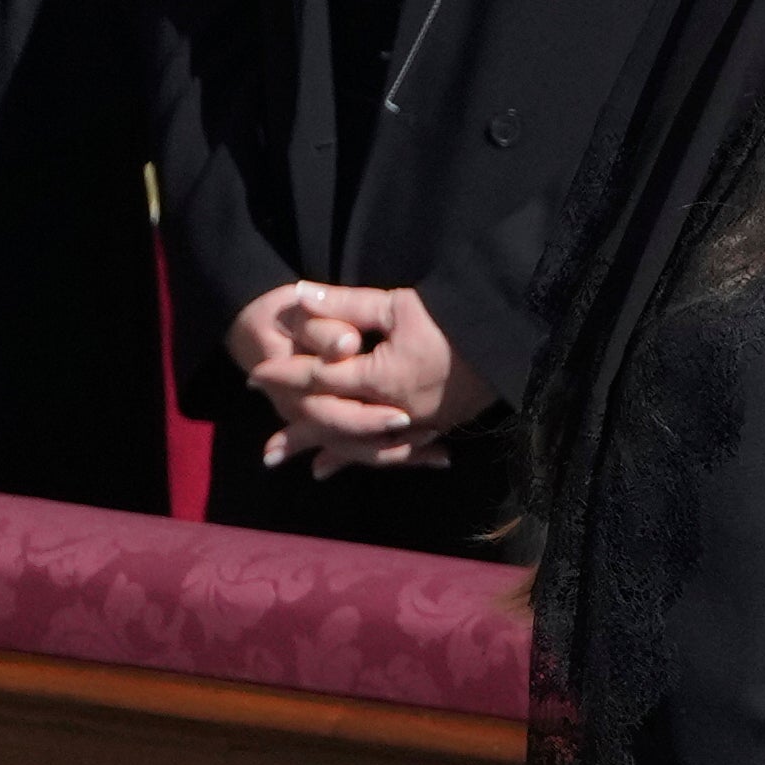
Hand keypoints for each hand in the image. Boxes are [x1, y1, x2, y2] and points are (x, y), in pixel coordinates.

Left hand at [229, 282, 496, 474]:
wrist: (509, 336)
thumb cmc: (452, 317)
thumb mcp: (396, 305)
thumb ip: (345, 304)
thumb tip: (298, 295)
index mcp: (382, 378)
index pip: (321, 378)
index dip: (286, 376)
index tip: (255, 376)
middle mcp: (397, 410)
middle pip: (337, 424)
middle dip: (302, 434)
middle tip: (267, 451)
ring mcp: (421, 423)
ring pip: (368, 445)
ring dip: (336, 456)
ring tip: (307, 469)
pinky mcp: (440, 425)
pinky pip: (399, 448)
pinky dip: (375, 455)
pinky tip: (363, 465)